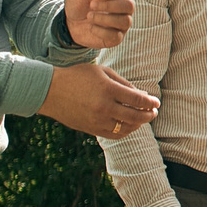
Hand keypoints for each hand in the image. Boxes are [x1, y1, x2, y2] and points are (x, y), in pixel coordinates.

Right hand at [40, 61, 158, 137]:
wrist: (50, 91)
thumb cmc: (77, 76)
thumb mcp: (102, 72)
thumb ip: (123, 83)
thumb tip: (143, 96)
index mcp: (108, 89)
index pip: (138, 100)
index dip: (151, 102)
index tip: (156, 102)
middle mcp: (104, 107)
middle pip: (136, 116)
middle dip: (149, 115)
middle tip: (154, 112)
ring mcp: (98, 120)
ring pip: (127, 128)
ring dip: (139, 124)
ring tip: (142, 118)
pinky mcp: (91, 129)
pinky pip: (115, 135)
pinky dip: (125, 131)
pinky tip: (129, 125)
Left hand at [60, 0, 132, 47]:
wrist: (70, 22)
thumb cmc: (78, 2)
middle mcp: (124, 9)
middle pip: (129, 5)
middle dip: (109, 5)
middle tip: (91, 5)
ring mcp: (121, 24)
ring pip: (125, 21)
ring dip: (104, 18)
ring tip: (89, 16)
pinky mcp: (116, 38)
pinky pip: (116, 36)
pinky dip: (101, 31)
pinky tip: (91, 27)